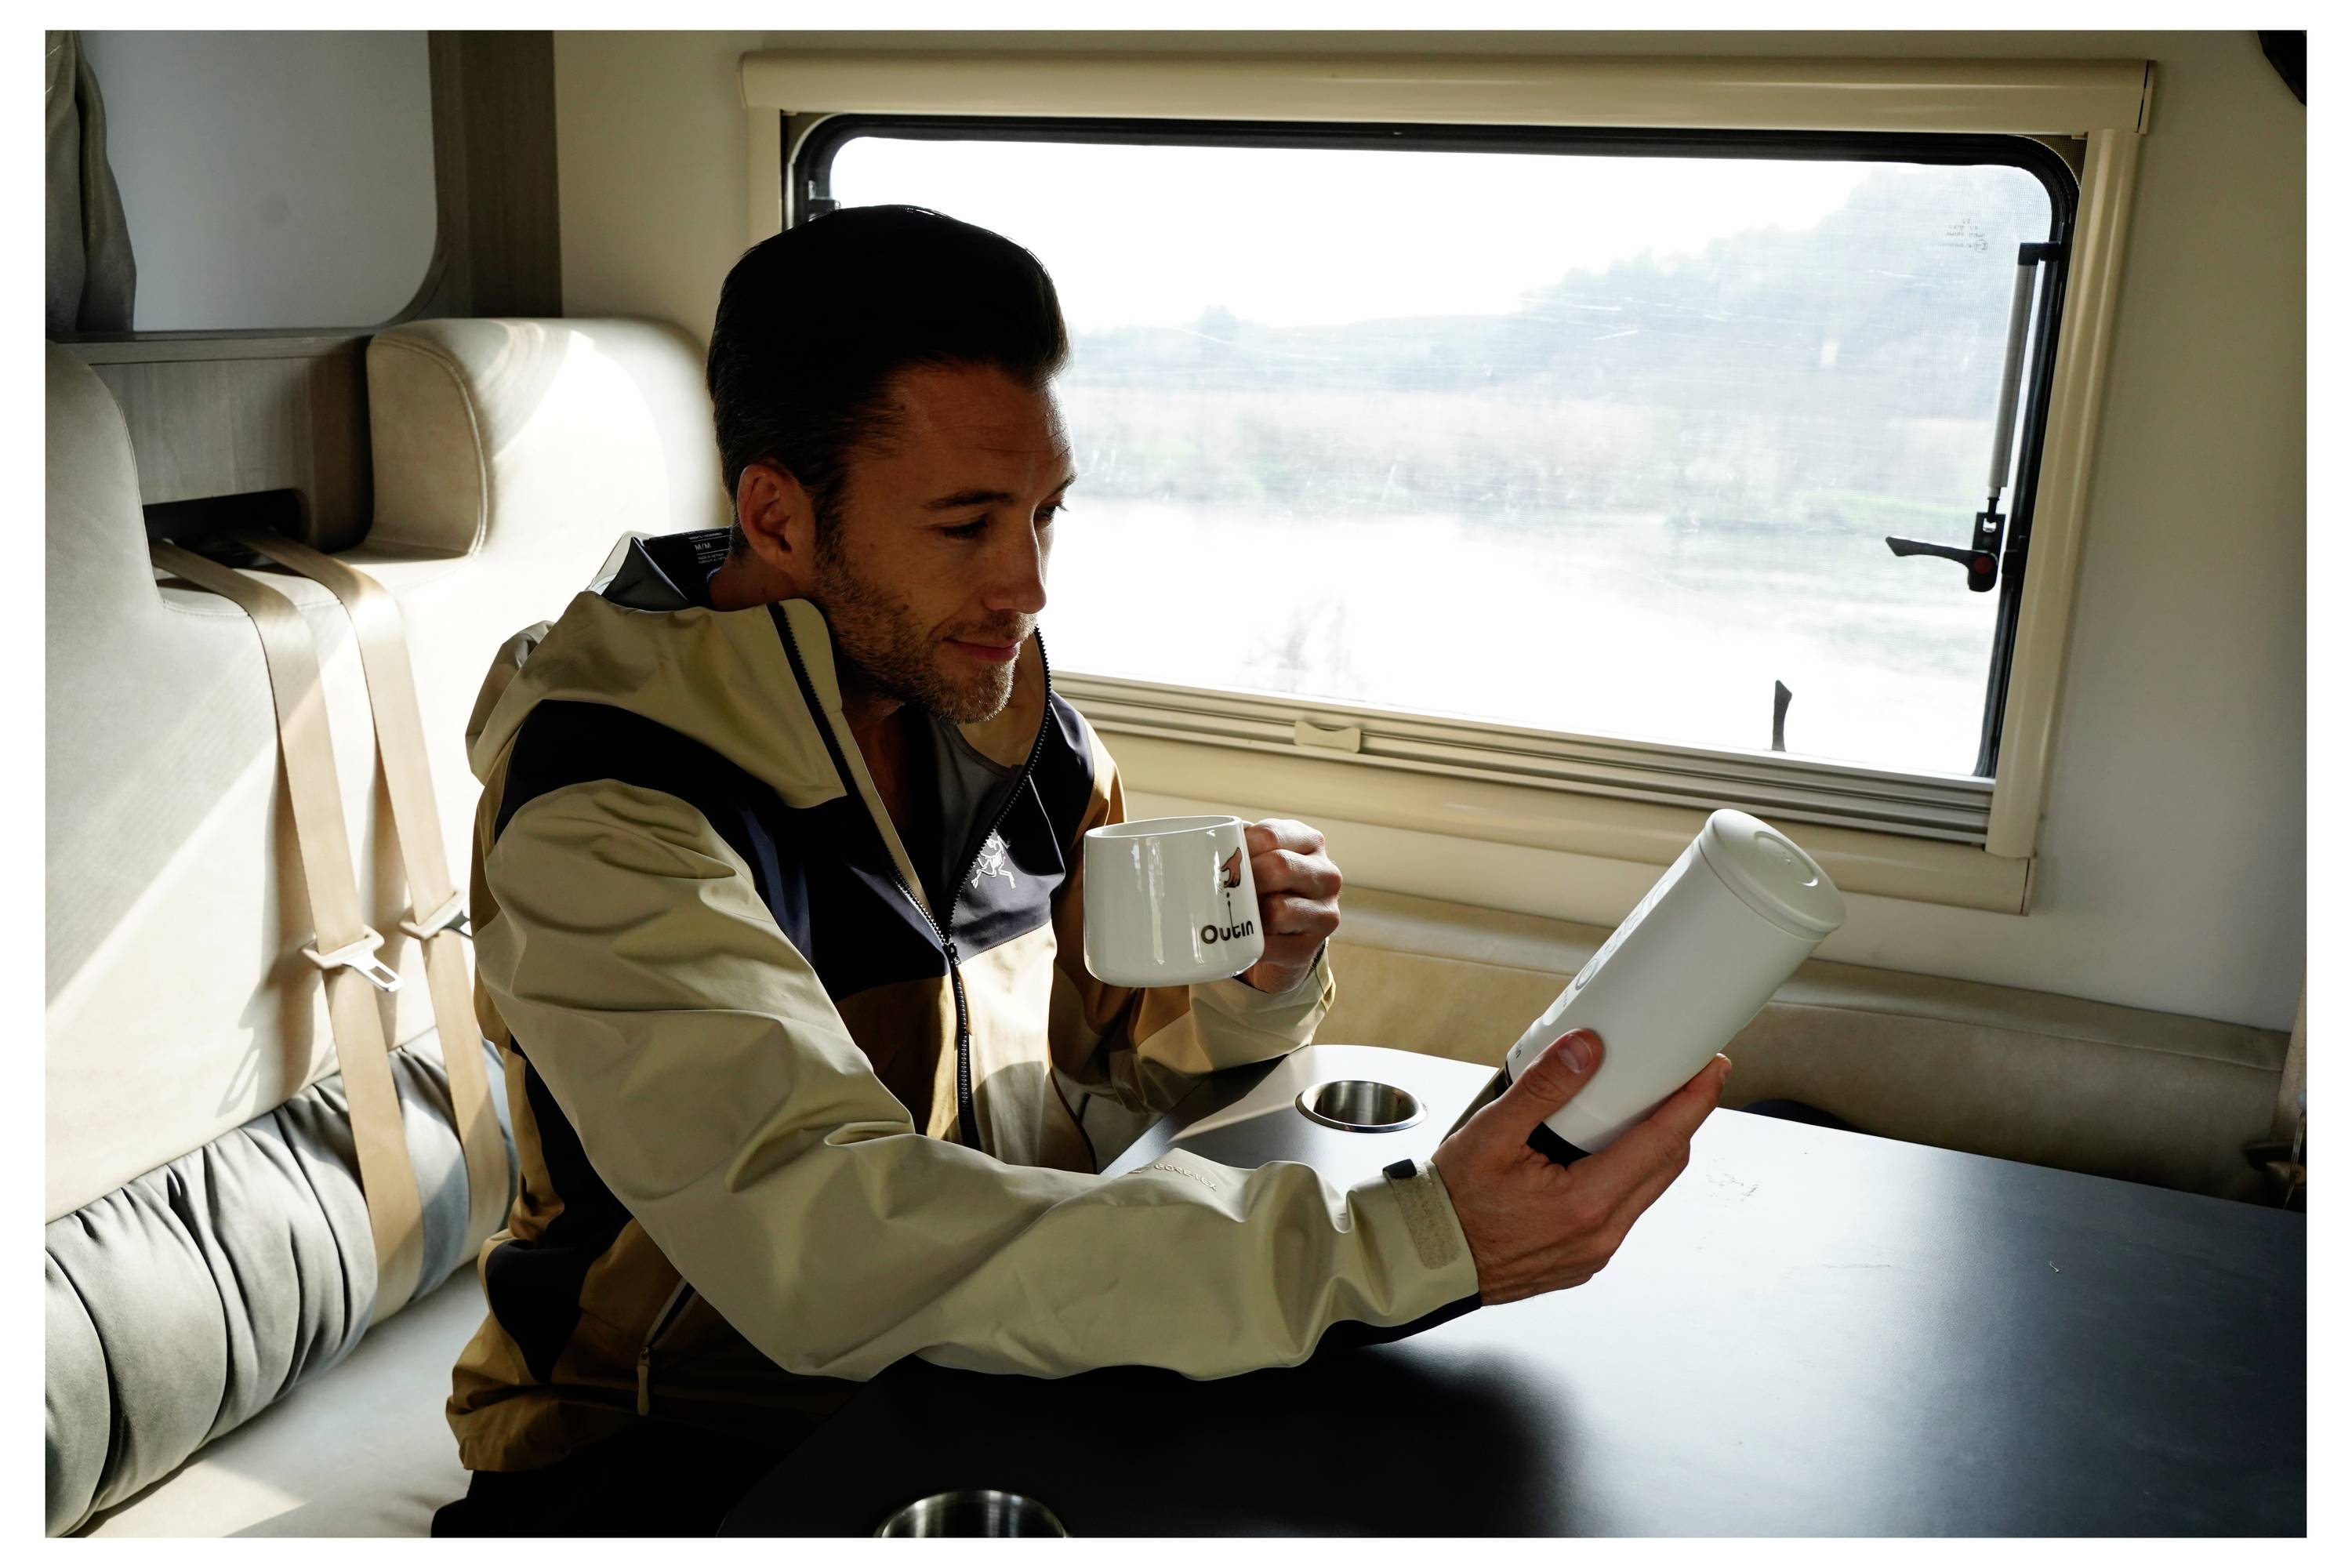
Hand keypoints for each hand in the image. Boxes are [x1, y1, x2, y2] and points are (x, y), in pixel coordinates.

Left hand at [1237, 818, 1341, 993]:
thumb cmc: (1266, 884)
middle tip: (1224, 888)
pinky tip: (1242, 940)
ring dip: (1249, 914)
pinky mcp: (1310, 947)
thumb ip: (1241, 843)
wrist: (1286, 933)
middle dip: (1244, 879)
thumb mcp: (1260, 856)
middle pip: (1278, 867)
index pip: (1270, 835)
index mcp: (1310, 842)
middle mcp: (1326, 874)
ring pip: (1278, 909)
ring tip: (1237, 913)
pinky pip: (1271, 946)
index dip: (1239, 847)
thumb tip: (1203, 845)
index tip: (1222, 860)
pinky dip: (1250, 944)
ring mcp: (1325, 912)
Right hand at [1431, 1030, 1729, 1304]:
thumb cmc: (1450, 1205)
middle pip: (1666, 1166)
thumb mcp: (1490, 1134)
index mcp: (1585, 1204)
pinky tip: (1601, 1152)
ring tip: (1637, 1109)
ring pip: (1646, 1189)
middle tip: (1683, 1079)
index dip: (1694, 1101)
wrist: (1424, 1259)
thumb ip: (1542, 1089)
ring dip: (1653, 1147)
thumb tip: (1584, 1051)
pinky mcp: (1584, 1259)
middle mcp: (1600, 1235)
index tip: (1711, 1071)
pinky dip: (1625, 1175)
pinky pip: (1622, 1211)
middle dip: (1682, 1119)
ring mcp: (1594, 1253)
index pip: (1661, 1142)